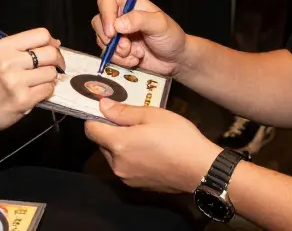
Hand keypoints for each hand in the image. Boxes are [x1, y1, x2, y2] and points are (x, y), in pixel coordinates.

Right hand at [0, 28, 65, 140]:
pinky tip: (36, 92)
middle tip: (54, 68)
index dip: (51, 43)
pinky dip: (47, 91)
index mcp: (4, 46)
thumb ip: (25, 48)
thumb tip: (56, 43)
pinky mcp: (23, 99)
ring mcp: (16, 81)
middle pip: (50, 53)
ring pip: (51, 72)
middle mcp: (9, 61)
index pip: (41, 34)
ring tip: (39, 82)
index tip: (52, 51)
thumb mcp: (0, 57)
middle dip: (57, 61)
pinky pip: (48, 89)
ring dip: (51, 78)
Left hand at [85, 100, 220, 193]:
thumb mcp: (153, 115)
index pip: (91, 129)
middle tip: (132, 121)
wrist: (201, 169)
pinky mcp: (138, 187)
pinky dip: (132, 158)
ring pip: (114, 156)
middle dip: (111, 131)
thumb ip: (124, 111)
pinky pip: (126, 167)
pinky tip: (151, 151)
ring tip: (144, 136)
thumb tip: (102, 105)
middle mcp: (117, 164)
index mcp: (118, 144)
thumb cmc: (178, 138)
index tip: (106, 110)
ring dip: (121, 146)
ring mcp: (127, 178)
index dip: (95, 117)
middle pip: (102, 143)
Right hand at [92, 0, 187, 76]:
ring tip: (137, 53)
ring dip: (118, 51)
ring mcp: (117, 34)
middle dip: (111, 39)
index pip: (106, 2)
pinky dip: (121, 60)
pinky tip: (136, 60)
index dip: (106, 16)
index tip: (113, 32)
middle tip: (126, 47)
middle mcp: (120, 17)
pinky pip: (108, 55)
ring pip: (101, 41)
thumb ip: (139, 20)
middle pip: (98, 22)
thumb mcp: (160, 24)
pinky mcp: (117, 50)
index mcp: (129, 3)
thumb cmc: (171, 37)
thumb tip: (118, 24)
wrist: (175, 60)